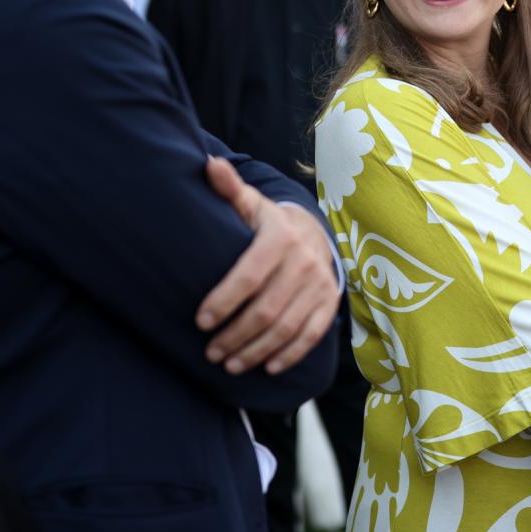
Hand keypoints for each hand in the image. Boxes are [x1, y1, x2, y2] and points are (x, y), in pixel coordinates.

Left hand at [197, 157, 339, 374]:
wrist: (314, 231)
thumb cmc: (269, 223)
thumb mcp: (250, 205)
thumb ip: (229, 190)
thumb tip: (208, 165)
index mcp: (281, 237)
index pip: (249, 275)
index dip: (224, 301)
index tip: (200, 321)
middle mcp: (305, 261)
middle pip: (267, 309)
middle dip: (235, 336)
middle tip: (210, 352)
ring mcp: (320, 284)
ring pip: (287, 327)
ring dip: (256, 350)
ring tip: (229, 364)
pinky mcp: (330, 302)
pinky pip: (311, 335)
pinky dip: (289, 354)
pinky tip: (266, 367)